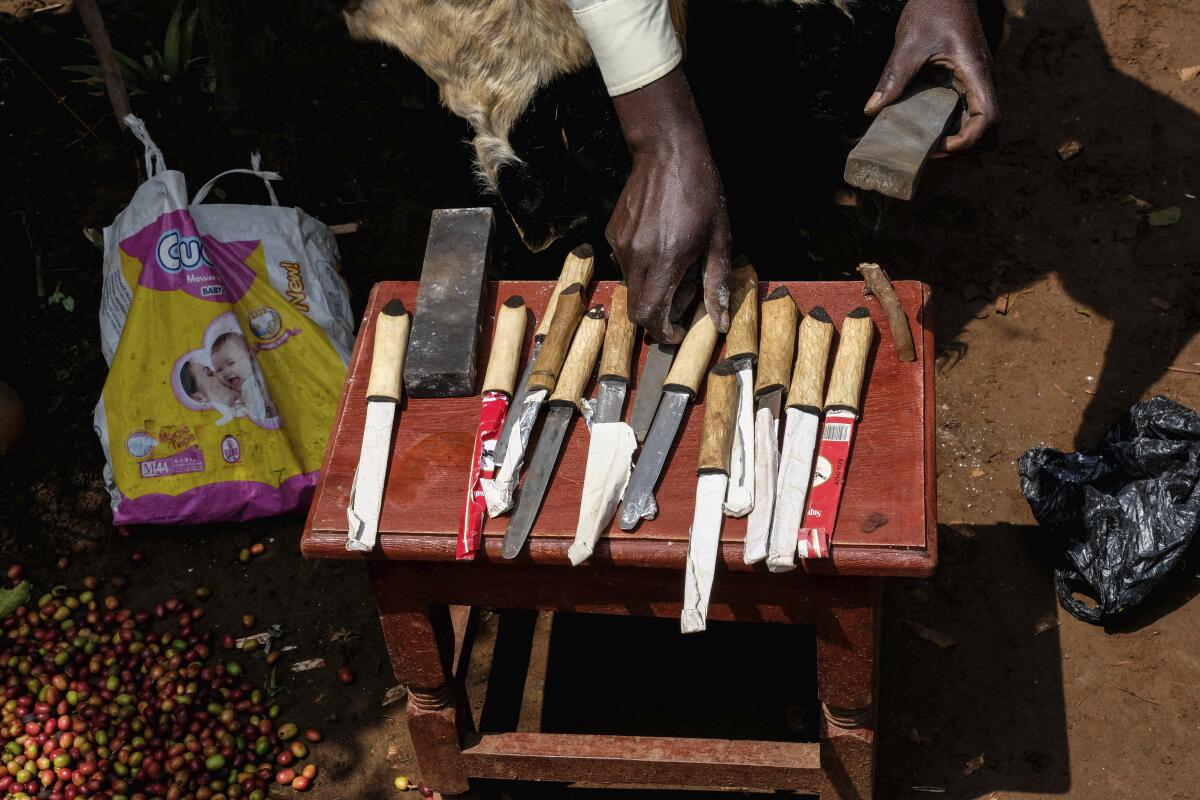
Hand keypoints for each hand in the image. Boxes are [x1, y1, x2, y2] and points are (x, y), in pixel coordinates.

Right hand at [608, 67, 730, 342]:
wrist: (668, 152)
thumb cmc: (701, 192)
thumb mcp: (720, 239)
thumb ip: (716, 283)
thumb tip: (718, 322)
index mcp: (666, 260)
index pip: (650, 317)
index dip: (664, 332)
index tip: (678, 330)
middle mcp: (637, 256)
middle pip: (636, 309)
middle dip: (659, 315)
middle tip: (682, 299)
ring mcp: (621, 245)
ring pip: (632, 288)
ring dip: (652, 289)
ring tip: (676, 264)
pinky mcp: (613, 233)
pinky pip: (626, 265)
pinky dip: (643, 268)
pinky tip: (661, 245)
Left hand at [865, 0, 998, 154]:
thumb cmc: (933, 8)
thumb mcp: (909, 44)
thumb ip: (894, 77)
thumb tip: (872, 109)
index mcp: (975, 72)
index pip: (989, 119)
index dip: (967, 141)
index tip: (938, 146)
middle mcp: (982, 81)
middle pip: (990, 131)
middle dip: (964, 148)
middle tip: (931, 152)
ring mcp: (976, 83)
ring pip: (980, 124)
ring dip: (960, 140)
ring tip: (929, 145)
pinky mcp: (967, 82)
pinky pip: (967, 112)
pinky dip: (953, 127)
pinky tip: (927, 127)